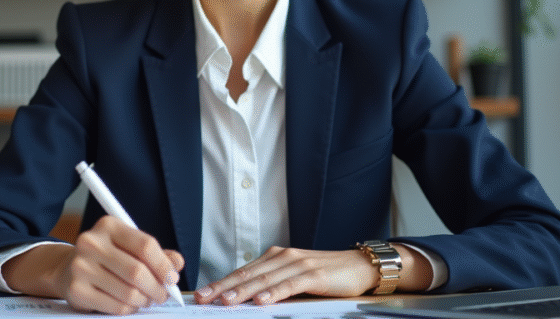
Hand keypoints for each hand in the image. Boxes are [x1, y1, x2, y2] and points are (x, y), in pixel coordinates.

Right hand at [5, 215, 183, 314]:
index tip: (172, 278)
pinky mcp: (77, 290)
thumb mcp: (129, 246)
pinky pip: (116, 306)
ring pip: (129, 292)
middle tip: (163, 294)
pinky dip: (130, 308)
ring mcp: (81, 267)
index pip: (145, 245)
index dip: (164, 265)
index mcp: (108, 225)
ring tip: (146, 298)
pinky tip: (130, 303)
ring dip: (145, 300)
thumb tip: (177, 263)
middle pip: (138, 271)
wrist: (68, 268)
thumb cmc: (106, 256)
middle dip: (157, 288)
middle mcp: (91, 242)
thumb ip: (156, 253)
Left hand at [193, 246, 378, 305]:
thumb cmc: (325, 275)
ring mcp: (298, 264)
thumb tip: (244, 300)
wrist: (358, 266)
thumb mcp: (293, 279)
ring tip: (225, 301)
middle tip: (203, 298)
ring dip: (243, 291)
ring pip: (265, 279)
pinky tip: (261, 301)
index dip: (221, 283)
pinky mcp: (314, 274)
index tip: (201, 294)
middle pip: (248, 274)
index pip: (242, 272)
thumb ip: (272, 285)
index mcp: (274, 257)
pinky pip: (290, 285)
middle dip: (223, 287)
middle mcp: (283, 257)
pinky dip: (274, 293)